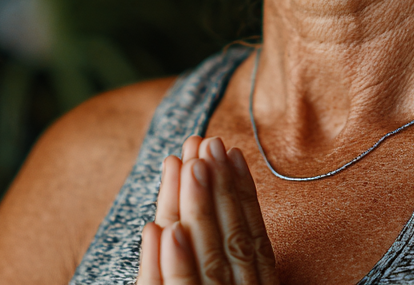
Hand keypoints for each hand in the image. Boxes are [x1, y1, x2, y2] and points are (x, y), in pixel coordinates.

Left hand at [137, 135, 278, 284]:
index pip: (252, 238)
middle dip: (220, 188)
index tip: (234, 153)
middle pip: (231, 239)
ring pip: (208, 258)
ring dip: (197, 209)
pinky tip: (160, 229)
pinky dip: (170, 262)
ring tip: (188, 164)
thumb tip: (220, 198)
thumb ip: (227, 258)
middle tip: (208, 143)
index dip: (243, 194)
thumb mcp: (224, 281)